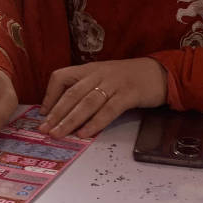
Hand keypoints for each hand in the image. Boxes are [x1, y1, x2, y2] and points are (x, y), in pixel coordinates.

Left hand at [41, 58, 167, 138]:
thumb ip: (86, 89)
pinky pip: (109, 109)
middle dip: (56, 113)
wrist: (160, 72)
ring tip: (60, 134)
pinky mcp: (129, 94)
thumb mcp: (103, 78)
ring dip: (71, 120)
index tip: (43, 114)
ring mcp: (114, 83)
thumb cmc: (129, 79)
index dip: (49, 95)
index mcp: (89, 69)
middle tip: (45, 130)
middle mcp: (99, 74)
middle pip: (72, 93)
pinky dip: (95, 122)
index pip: (61, 77)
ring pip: (87, 102)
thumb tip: (65, 111)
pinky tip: (85, 133)